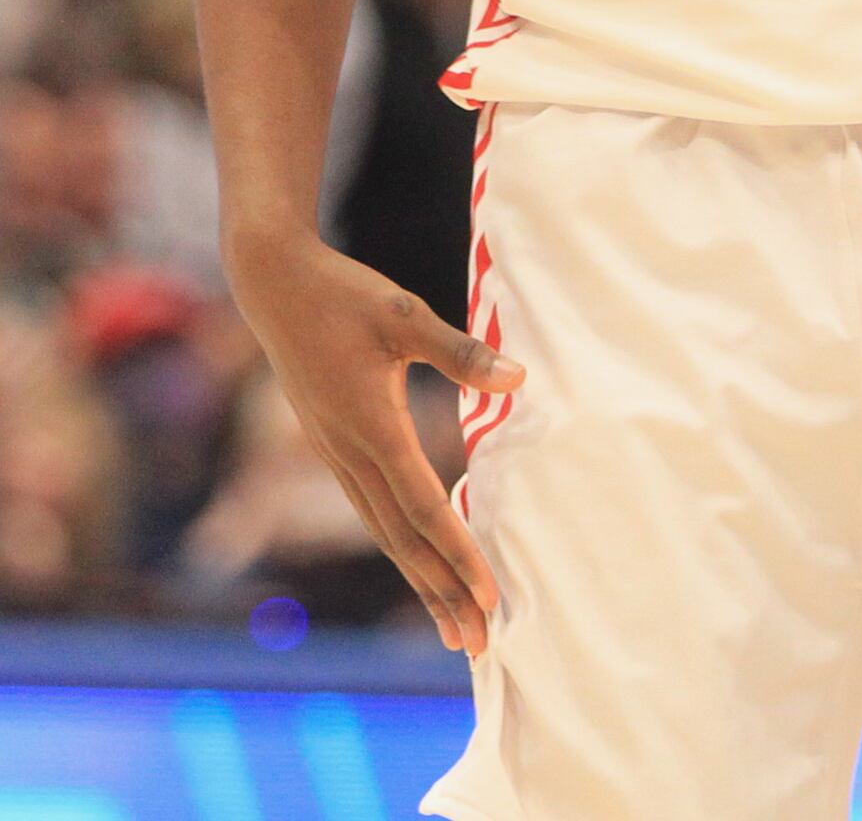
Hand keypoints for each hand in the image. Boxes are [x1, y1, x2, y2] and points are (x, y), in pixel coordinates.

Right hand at [224, 227, 522, 654]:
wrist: (274, 285)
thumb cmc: (344, 295)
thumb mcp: (405, 314)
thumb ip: (460, 352)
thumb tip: (518, 379)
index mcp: (372, 427)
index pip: (425, 508)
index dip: (460, 555)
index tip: (489, 598)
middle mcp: (350, 453)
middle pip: (403, 540)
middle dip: (443, 593)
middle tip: (478, 645)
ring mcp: (336, 454)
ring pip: (384, 532)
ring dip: (421, 580)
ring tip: (454, 626)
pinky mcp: (333, 446)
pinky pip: (371, 510)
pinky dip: (401, 545)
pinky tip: (419, 560)